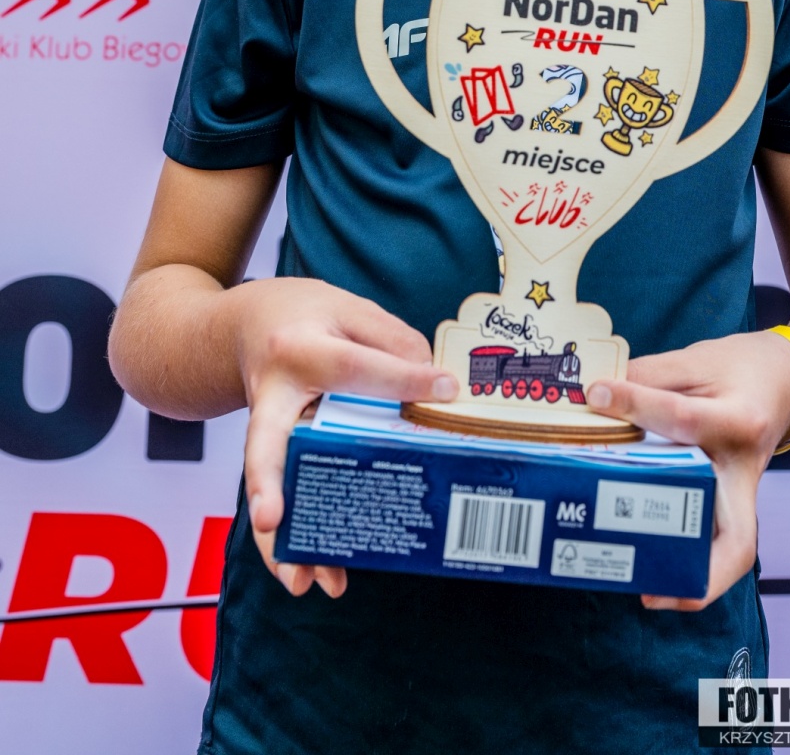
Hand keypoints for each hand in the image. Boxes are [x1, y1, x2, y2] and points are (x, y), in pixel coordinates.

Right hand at [234, 278, 457, 598]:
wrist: (246, 324)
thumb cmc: (305, 315)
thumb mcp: (350, 308)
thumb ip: (393, 340)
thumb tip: (434, 388)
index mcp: (298, 347)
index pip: (353, 367)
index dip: (403, 378)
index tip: (445, 390)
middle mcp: (272, 393)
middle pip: (267, 441)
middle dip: (269, 482)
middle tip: (272, 521)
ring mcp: (266, 427)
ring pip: (267, 487)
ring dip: (280, 539)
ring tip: (301, 580)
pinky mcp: (271, 452)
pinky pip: (278, 496)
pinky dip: (288, 539)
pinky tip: (307, 572)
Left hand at [586, 331, 789, 611]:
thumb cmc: (743, 368)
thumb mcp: (697, 359)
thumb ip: (649, 376)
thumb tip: (596, 394)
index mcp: (741, 421)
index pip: (683, 419)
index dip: (635, 403)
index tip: (596, 394)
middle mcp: (747, 469)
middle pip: (735, 537)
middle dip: (699, 569)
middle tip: (646, 586)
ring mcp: (745, 492)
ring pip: (733, 550)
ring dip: (698, 579)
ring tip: (647, 590)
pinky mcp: (735, 501)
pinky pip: (720, 539)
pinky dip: (696, 561)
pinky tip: (658, 568)